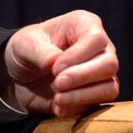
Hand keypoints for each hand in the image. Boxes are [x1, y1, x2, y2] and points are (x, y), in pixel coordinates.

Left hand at [0, 10, 118, 116]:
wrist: (21, 74)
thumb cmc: (26, 49)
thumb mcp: (24, 43)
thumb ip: (40, 51)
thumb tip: (56, 62)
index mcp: (84, 25)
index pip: (96, 39)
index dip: (78, 56)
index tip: (55, 67)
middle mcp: (100, 48)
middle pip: (110, 64)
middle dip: (82, 77)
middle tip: (56, 84)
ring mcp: (101, 72)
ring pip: (110, 87)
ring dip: (82, 95)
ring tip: (57, 97)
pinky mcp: (96, 94)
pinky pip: (98, 104)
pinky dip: (77, 107)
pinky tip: (57, 105)